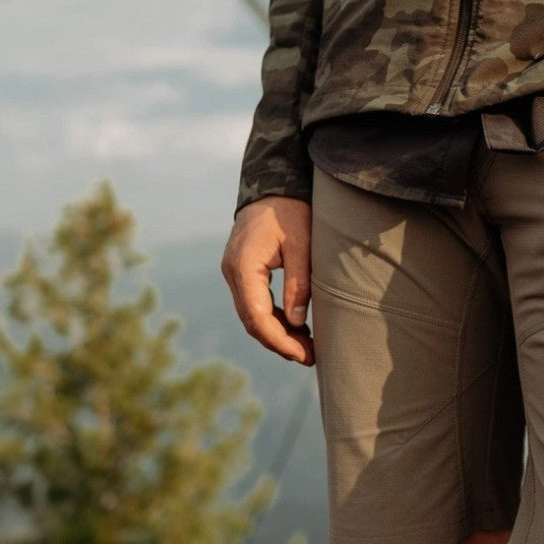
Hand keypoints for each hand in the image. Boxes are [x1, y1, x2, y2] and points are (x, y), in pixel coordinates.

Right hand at [221, 196, 314, 364]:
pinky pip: (254, 304)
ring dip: (276, 334)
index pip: (257, 316)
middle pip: (252, 321)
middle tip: (310, 357)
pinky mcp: (242, 272)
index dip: (279, 340)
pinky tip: (296, 328)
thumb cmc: (291, 211)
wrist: (274, 186)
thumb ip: (299, 284)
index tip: (303, 355)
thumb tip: (299, 324)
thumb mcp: (302, 245)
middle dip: (279, 343)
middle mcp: (232, 272)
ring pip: (251, 315)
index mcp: (244, 266)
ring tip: (306, 348)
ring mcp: (234, 273)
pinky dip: (273, 319)